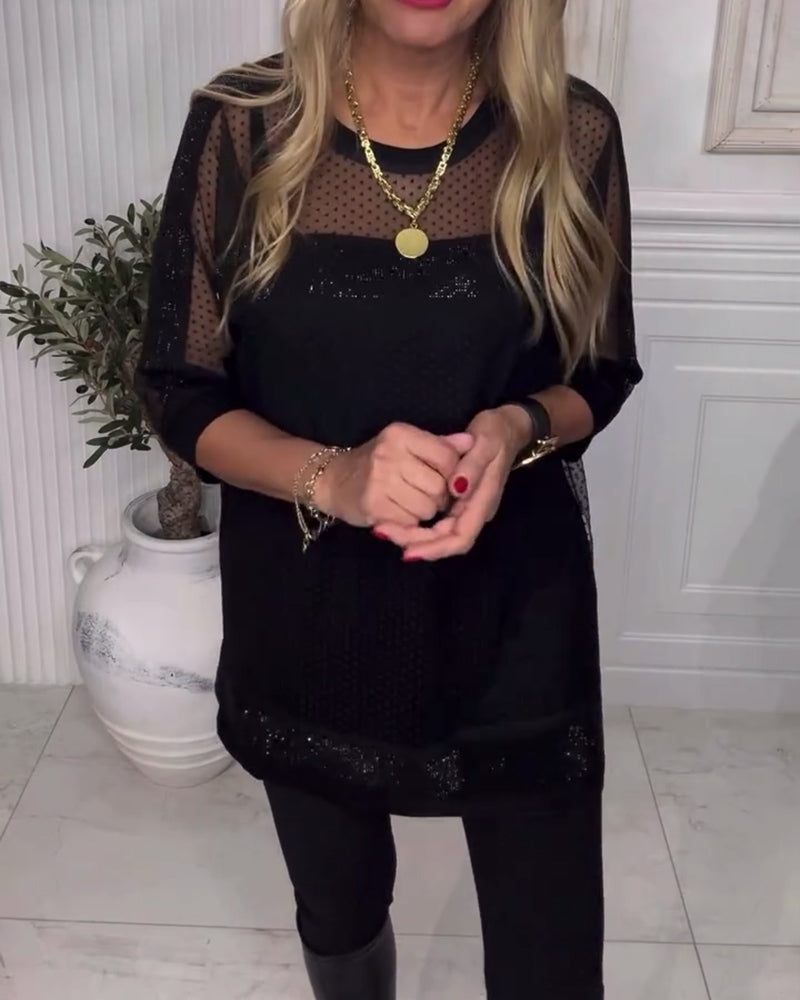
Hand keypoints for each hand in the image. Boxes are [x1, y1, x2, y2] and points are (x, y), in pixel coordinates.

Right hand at [315, 423, 473, 528]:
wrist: (333, 480)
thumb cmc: (377, 462)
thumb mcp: (407, 445)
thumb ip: (439, 444)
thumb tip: (472, 441)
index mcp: (400, 434)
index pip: (448, 456)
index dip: (453, 473)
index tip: (443, 478)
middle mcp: (389, 454)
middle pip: (441, 486)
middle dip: (441, 496)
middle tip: (427, 495)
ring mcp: (379, 481)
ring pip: (428, 508)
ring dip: (426, 512)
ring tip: (412, 503)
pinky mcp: (373, 506)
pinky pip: (411, 523)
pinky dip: (411, 523)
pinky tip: (399, 512)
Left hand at [372, 406, 531, 559]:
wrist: (504, 427)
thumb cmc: (494, 433)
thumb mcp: (486, 442)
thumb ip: (472, 466)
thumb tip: (457, 489)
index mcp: (484, 501)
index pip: (461, 538)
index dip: (435, 548)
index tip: (408, 550)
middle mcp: (475, 511)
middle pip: (446, 541)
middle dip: (416, 543)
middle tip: (383, 533)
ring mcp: (466, 507)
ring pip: (439, 534)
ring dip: (413, 536)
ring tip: (383, 529)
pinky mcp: (457, 501)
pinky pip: (437, 522)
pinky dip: (417, 524)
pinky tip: (396, 521)